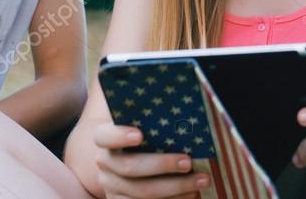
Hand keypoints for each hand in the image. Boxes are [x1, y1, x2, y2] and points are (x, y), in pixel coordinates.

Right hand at [93, 123, 208, 198]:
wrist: (134, 158)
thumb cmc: (148, 134)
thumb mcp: (146, 124)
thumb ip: (154, 120)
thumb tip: (183, 114)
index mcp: (105, 138)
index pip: (104, 136)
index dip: (120, 136)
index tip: (140, 135)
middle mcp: (105, 163)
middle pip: (130, 167)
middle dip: (162, 165)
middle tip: (188, 162)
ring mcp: (112, 187)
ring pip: (143, 192)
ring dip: (176, 187)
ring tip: (200, 180)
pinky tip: (191, 194)